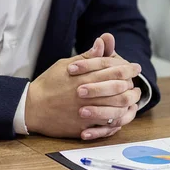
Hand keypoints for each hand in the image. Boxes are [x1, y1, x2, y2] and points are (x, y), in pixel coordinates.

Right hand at [26, 37, 141, 139]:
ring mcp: (86, 112)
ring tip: (133, 99)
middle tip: (137, 83)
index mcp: (83, 77)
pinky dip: (117, 119)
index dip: (127, 67)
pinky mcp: (83, 126)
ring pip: (116, 108)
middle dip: (132, 84)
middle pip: (119, 89)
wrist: (32, 108)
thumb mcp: (65, 65)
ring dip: (128, 103)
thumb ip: (86, 57)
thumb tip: (102, 42)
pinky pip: (106, 125)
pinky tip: (122, 114)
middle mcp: (87, 94)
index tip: (135, 67)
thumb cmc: (48, 84)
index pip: (113, 69)